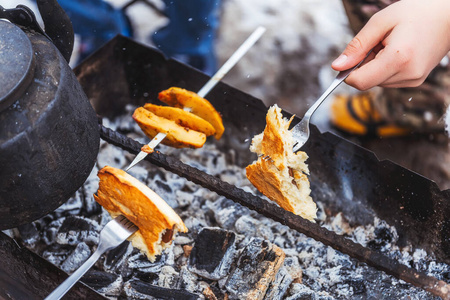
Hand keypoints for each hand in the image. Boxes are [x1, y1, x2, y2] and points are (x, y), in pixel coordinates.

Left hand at [332, 0, 449, 89]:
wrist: (449, 14)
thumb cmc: (416, 12)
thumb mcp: (380, 22)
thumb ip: (357, 46)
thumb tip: (337, 66)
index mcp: (398, 59)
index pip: (360, 82)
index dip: (348, 73)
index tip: (350, 58)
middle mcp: (408, 74)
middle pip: (368, 82)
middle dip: (365, 65)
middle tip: (378, 43)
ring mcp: (414, 80)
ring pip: (378, 82)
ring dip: (376, 66)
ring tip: (391, 45)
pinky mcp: (416, 80)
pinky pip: (389, 80)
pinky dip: (386, 68)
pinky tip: (398, 52)